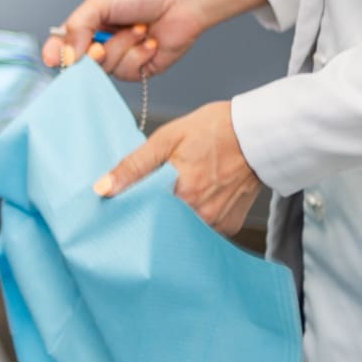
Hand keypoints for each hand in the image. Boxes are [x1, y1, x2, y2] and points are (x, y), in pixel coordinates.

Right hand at [43, 0, 265, 81]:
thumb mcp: (101, 0)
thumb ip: (78, 26)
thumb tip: (65, 54)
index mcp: (90, 22)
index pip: (64, 43)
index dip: (56, 53)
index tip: (52, 60)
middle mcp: (104, 41)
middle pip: (82, 63)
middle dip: (92, 55)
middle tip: (99, 45)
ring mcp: (123, 56)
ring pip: (106, 69)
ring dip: (123, 47)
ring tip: (139, 28)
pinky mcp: (142, 68)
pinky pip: (128, 73)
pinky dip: (139, 55)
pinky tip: (150, 40)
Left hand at [95, 101, 264, 235]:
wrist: (258, 133)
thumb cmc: (214, 130)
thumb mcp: (166, 139)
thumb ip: (133, 166)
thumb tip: (102, 188)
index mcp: (182, 194)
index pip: (142, 216)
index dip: (129, 212)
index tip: (118, 208)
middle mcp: (201, 215)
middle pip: (162, 227)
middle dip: (150, 216)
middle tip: (147, 198)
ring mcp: (218, 224)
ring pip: (182, 230)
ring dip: (173, 218)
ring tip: (174, 195)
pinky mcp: (230, 226)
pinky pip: (204, 230)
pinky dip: (194, 219)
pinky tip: (192, 201)